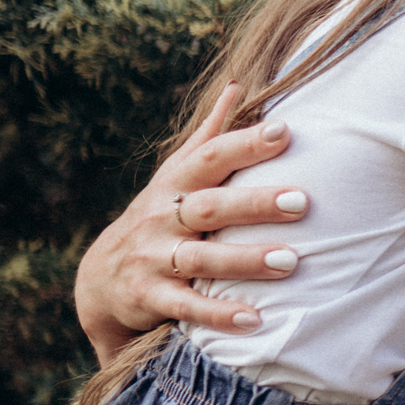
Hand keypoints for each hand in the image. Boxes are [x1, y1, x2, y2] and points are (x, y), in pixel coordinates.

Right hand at [73, 83, 310, 362]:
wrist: (102, 278)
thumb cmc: (159, 215)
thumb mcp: (177, 174)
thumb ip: (211, 135)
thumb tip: (239, 85)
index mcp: (176, 183)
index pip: (212, 157)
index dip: (246, 143)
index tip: (285, 131)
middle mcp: (164, 217)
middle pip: (211, 207)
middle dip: (255, 203)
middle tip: (303, 201)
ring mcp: (154, 257)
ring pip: (201, 258)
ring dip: (245, 260)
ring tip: (290, 262)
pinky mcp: (150, 297)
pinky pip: (186, 306)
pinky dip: (219, 314)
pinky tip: (254, 320)